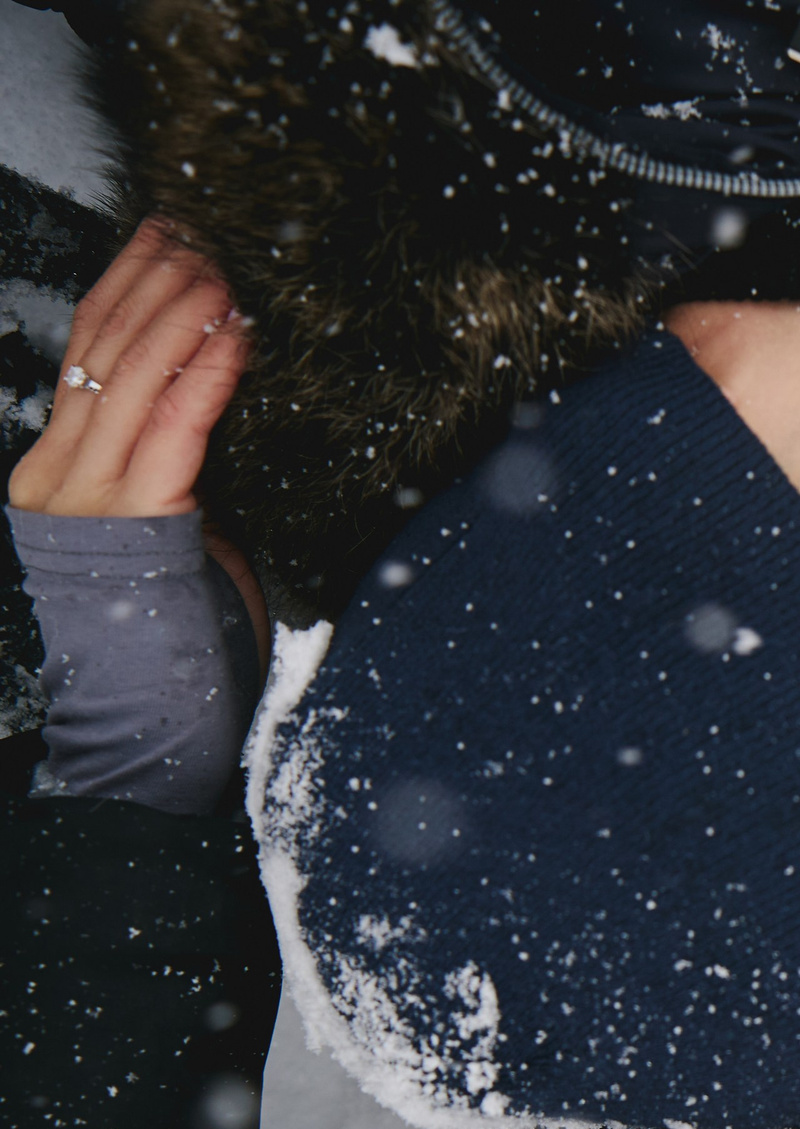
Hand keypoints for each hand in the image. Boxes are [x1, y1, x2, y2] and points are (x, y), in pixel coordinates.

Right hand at [9, 219, 260, 637]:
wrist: (153, 712)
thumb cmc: (170, 626)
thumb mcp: (162, 523)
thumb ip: (165, 461)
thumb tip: (202, 392)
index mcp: (54, 470)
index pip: (83, 354)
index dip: (122, 288)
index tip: (160, 238)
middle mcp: (59, 476)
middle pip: (102, 351)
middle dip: (151, 283)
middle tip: (195, 233)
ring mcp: (91, 497)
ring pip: (132, 377)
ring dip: (182, 314)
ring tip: (219, 270)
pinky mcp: (139, 518)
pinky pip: (177, 427)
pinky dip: (208, 373)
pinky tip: (233, 333)